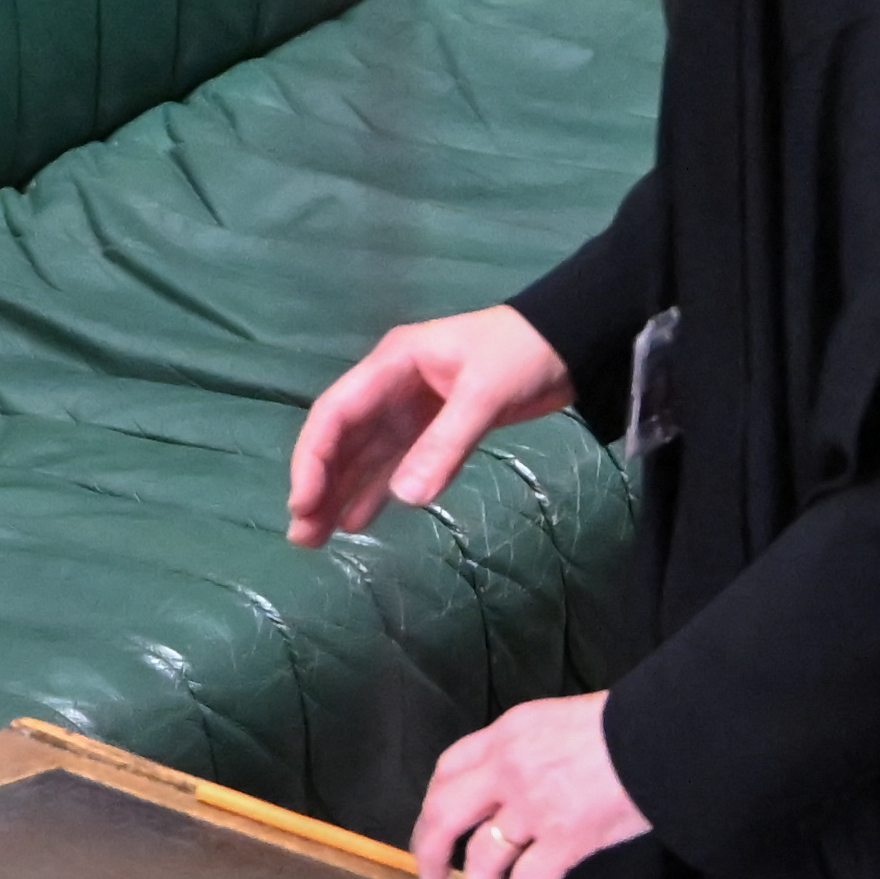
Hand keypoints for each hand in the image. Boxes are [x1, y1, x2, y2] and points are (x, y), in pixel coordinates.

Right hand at [288, 305, 571, 544]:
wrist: (576, 339)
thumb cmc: (527, 352)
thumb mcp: (487, 393)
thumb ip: (446, 444)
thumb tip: (406, 499)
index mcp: (393, 364)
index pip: (335, 414)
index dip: (313, 459)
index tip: (303, 503)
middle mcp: (392, 386)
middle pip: (342, 439)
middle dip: (320, 485)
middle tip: (304, 536)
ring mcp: (412, 408)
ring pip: (365, 455)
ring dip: (341, 493)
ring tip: (317, 539)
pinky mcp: (436, 426)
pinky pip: (396, 462)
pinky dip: (377, 489)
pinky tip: (359, 520)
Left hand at [414, 692, 646, 878]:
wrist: (670, 730)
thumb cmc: (633, 719)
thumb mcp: (566, 718)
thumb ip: (535, 748)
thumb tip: (523, 786)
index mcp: (512, 732)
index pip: (450, 768)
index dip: (434, 802)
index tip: (434, 824)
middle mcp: (510, 768)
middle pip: (445, 816)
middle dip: (431, 853)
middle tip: (432, 877)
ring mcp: (534, 806)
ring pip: (482, 857)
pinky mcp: (563, 838)